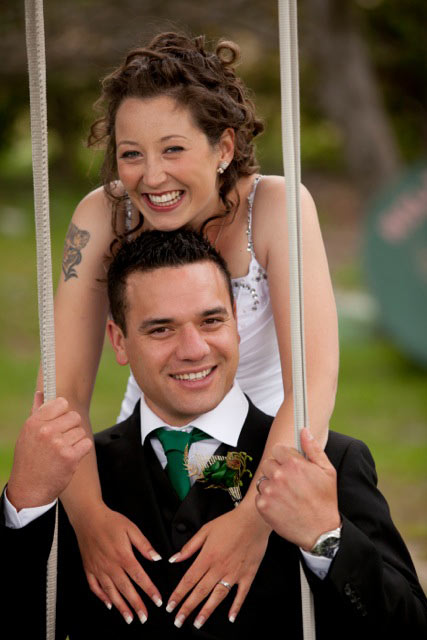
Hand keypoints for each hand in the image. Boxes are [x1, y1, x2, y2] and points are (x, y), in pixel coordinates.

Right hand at [7, 392, 91, 509]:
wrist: (29, 489)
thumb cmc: (29, 459)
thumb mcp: (27, 434)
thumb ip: (37, 412)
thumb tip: (40, 392)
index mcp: (35, 422)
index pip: (61, 403)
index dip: (63, 412)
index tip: (60, 420)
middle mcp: (46, 430)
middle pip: (74, 416)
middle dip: (71, 427)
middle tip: (61, 440)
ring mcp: (59, 444)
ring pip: (81, 431)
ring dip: (75, 440)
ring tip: (62, 451)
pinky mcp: (70, 456)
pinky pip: (86, 443)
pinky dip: (81, 450)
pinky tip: (70, 457)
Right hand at [73, 504, 162, 624]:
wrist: (88, 518)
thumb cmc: (110, 521)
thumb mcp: (131, 528)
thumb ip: (144, 545)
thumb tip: (156, 557)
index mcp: (123, 556)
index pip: (139, 577)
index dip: (149, 590)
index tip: (157, 601)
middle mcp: (111, 566)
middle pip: (126, 589)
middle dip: (136, 605)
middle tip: (144, 617)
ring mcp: (99, 569)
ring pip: (111, 592)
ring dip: (121, 607)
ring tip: (128, 618)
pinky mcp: (89, 569)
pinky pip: (95, 587)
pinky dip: (102, 598)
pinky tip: (108, 604)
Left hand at [165, 506, 270, 629]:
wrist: (253, 519)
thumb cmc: (230, 522)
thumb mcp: (205, 530)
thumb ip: (189, 547)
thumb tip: (174, 558)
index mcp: (207, 557)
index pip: (188, 580)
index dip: (178, 594)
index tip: (170, 606)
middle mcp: (219, 568)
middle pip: (200, 592)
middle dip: (187, 608)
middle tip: (178, 621)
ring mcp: (234, 574)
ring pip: (217, 597)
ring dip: (206, 611)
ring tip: (198, 623)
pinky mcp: (247, 575)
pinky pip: (241, 595)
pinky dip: (236, 607)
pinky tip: (230, 617)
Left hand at [255, 428, 339, 549]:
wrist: (320, 532)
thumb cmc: (325, 501)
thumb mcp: (327, 471)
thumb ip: (312, 448)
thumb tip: (304, 430)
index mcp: (294, 464)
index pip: (277, 449)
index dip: (284, 456)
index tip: (289, 463)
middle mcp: (279, 476)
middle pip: (268, 463)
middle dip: (277, 470)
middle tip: (289, 482)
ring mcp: (270, 491)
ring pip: (263, 479)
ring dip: (271, 485)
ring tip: (286, 495)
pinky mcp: (263, 506)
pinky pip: (259, 495)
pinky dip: (267, 500)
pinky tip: (281, 505)